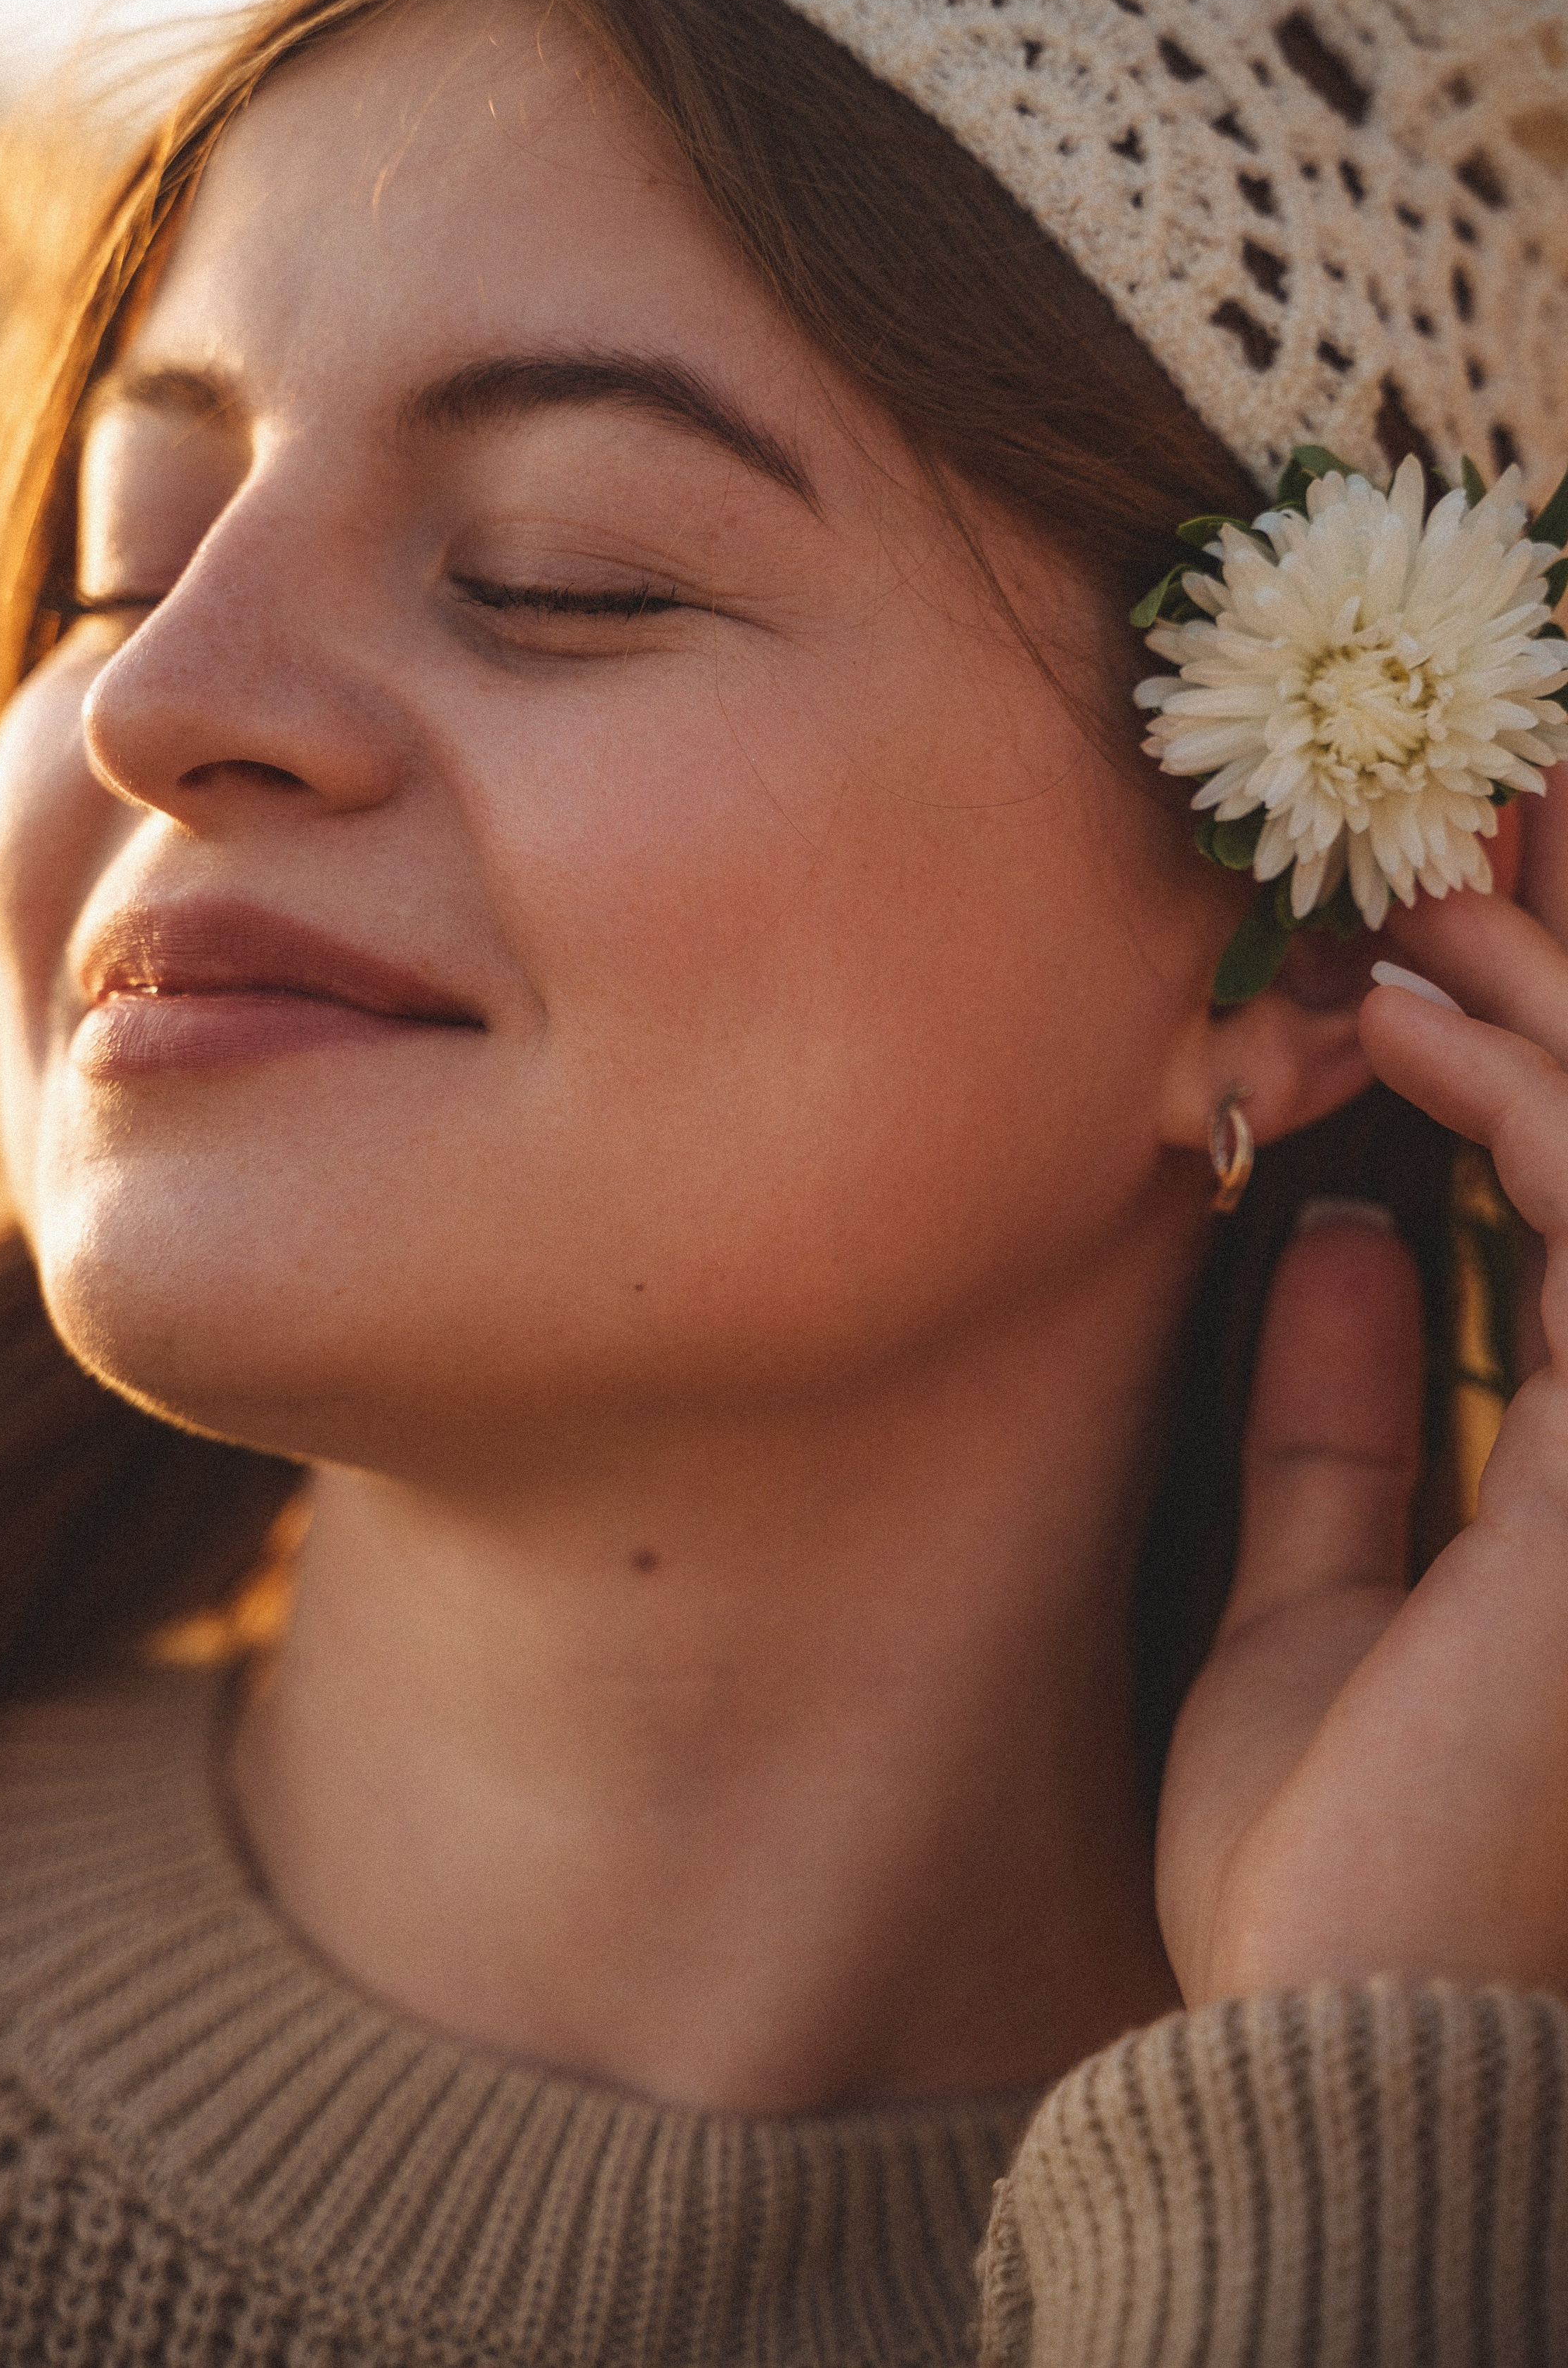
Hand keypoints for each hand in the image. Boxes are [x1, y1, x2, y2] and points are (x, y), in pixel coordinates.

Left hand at [1155, 791, 1567, 2009]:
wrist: (1329, 2047)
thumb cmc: (1330, 1865)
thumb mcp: (1318, 1601)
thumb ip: (1346, 1425)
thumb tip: (1348, 1235)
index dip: (1550, 1045)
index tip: (1453, 916)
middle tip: (1477, 815)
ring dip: (1541, 988)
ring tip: (1407, 889)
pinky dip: (1519, 1089)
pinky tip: (1397, 1011)